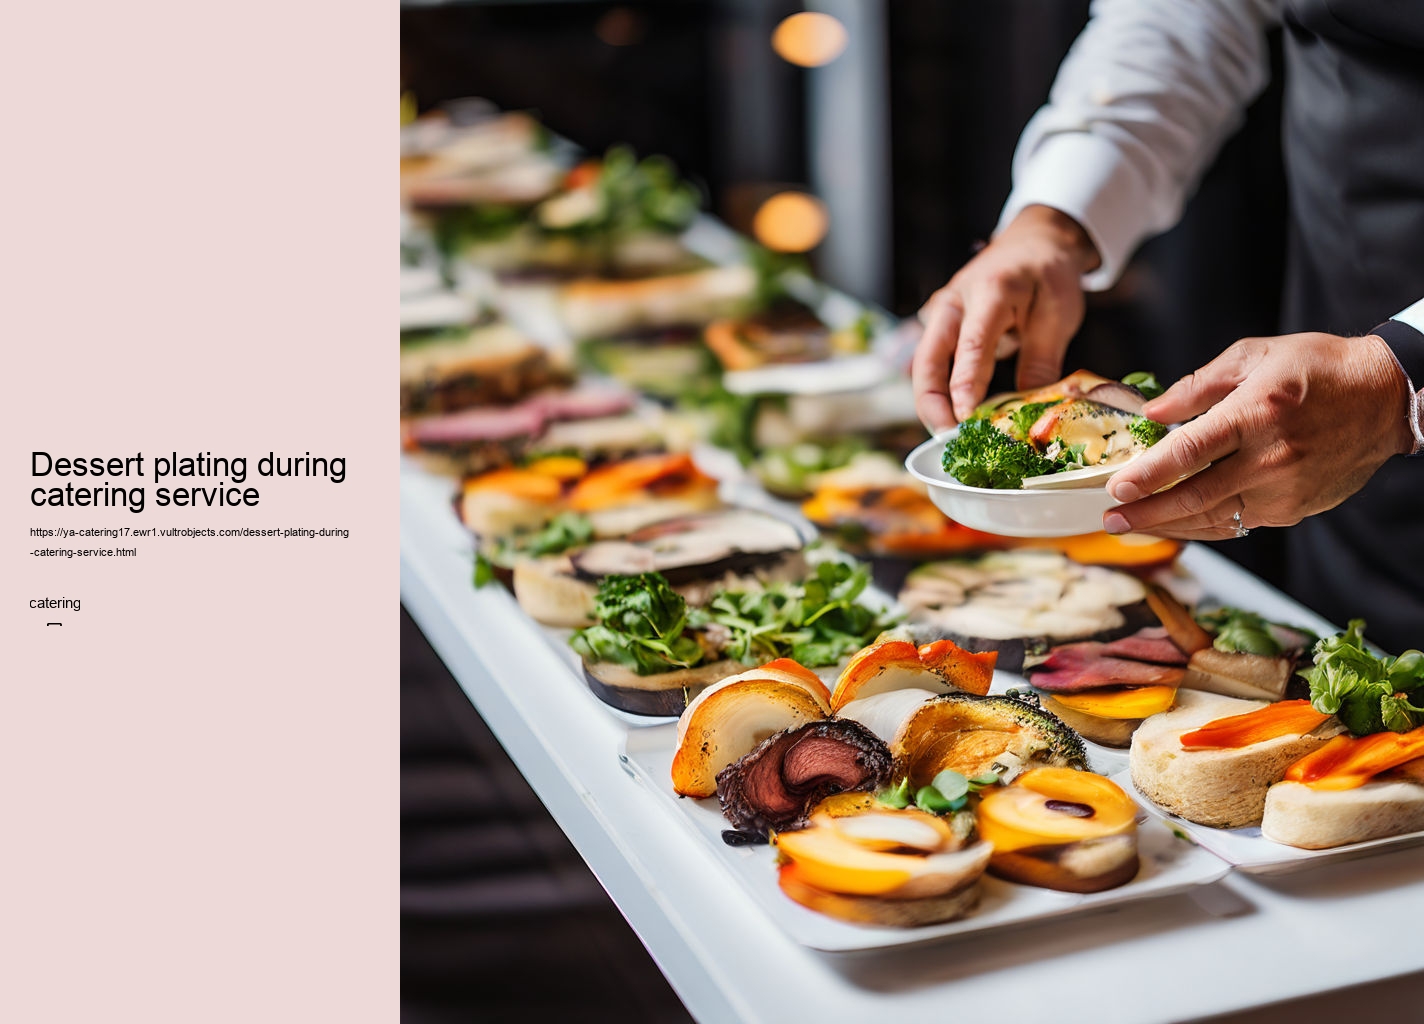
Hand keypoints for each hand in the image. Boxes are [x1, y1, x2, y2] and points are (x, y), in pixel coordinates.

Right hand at [912, 205, 1098, 430]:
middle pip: (928, 361)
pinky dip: (941, 393)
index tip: (965, 419)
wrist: (1034, 243)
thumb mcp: (1058, 315)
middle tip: (949, 439)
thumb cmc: (1048, 275)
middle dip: (932, 404)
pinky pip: (934, 365)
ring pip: (925, 367)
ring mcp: (942, 315)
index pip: (971, 345)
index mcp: (990, 292)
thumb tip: (1029, 411)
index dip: (965, 385)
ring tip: (953, 436)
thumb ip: (1042, 361)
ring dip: (933, 403)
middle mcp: (954, 303)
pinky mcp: (941, 327)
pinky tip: (956, 418)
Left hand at [1104, 332, 1416, 540]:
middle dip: (1145, 512)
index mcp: (1256, 413)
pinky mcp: (1295, 509)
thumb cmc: (1318, 368)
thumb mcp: (1254, 356)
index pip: (1190, 451)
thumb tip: (1152, 414)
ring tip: (1131, 525)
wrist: (1386, 397)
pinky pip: (1238, 523)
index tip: (1116, 486)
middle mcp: (1271, 458)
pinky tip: (1175, 523)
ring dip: (1167, 526)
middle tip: (1109, 517)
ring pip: (1213, 518)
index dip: (1149, 473)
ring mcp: (1285, 489)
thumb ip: (1197, 386)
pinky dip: (1203, 526)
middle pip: (1195, 496)